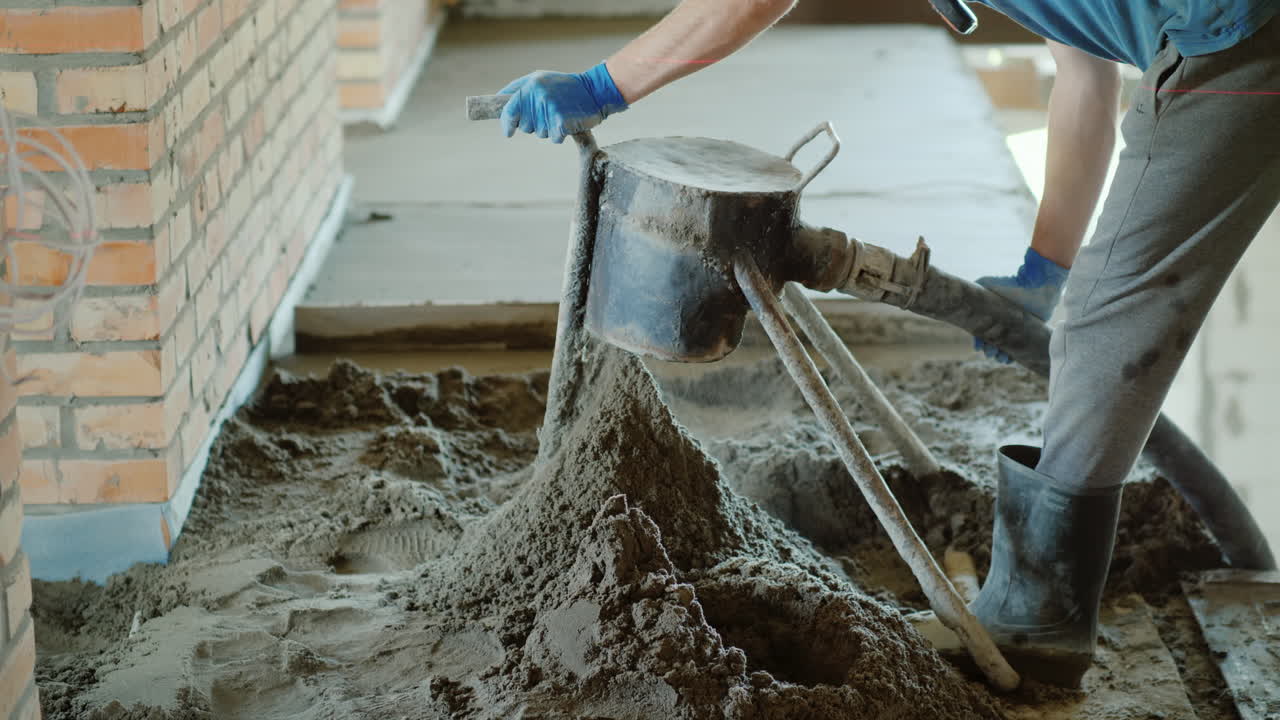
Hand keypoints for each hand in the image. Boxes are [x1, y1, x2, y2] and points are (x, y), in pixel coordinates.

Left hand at [498, 62, 628, 143]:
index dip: (507, 124)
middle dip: (534, 125)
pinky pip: (553, 138)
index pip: (509, 110)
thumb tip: (498, 101)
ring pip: (539, 133)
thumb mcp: (540, 79)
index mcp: (531, 85)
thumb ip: (519, 89)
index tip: (508, 132)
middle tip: (547, 113)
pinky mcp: (561, 122)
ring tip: (559, 114)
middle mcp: (538, 97)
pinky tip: (567, 122)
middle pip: (525, 126)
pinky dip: (560, 134)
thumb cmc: (565, 86)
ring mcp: (550, 109)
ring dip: (548, 129)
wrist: (594, 91)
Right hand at [974, 247, 1069, 363]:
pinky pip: (1021, 348)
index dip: (979, 341)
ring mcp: (1017, 328)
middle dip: (989, 350)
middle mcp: (1003, 323)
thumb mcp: (987, 284)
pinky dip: (1015, 355)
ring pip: (1006, 347)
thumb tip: (957, 299)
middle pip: (993, 342)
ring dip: (1001, 355)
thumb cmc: (1011, 284)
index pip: (982, 332)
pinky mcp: (1031, 332)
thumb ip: (973, 290)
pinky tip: (1011, 359)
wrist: (1036, 285)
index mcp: (992, 315)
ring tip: (1001, 358)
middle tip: (990, 354)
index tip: (978, 348)